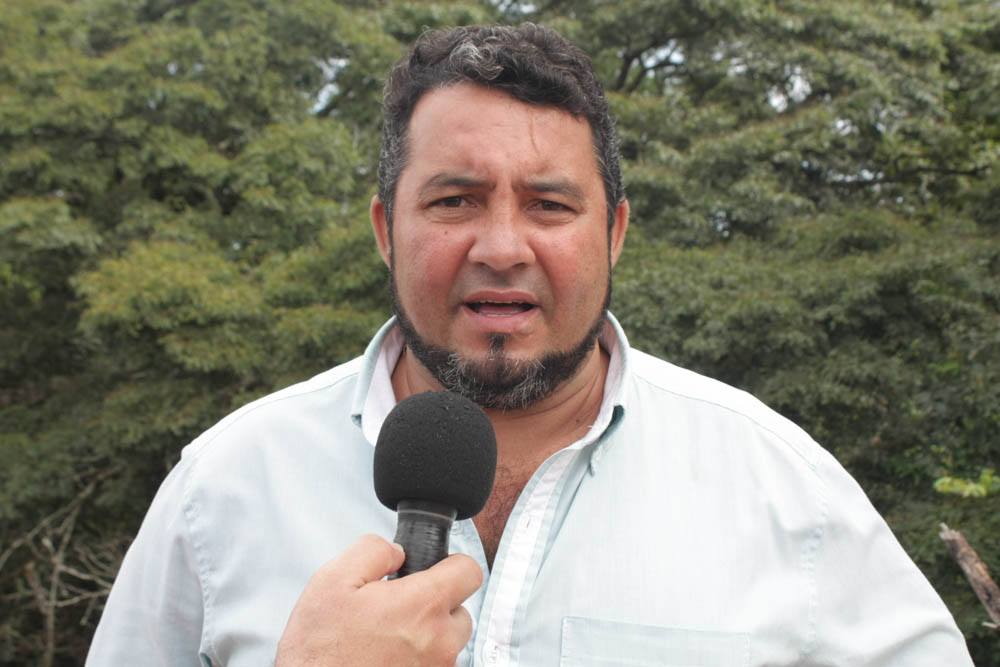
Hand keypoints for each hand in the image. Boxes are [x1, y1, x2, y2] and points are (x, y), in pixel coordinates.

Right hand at [275, 534, 482, 666]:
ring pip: (451, 642)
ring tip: (390, 637)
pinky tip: (388, 658)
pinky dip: (419, 659)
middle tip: (399, 608)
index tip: (431, 569)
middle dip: (437, 605)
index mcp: (423, 606)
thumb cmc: (319, 650)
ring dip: (430, 635)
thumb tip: (398, 553)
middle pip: (462, 610)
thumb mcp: (333, 580)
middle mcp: (440, 642)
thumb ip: (374, 551)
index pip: (469, 571)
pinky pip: (436, 665)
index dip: (451, 564)